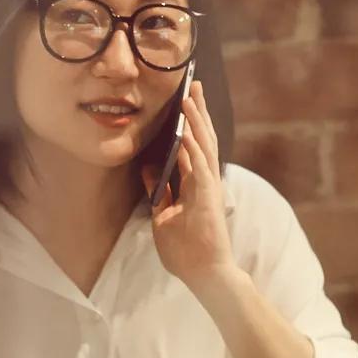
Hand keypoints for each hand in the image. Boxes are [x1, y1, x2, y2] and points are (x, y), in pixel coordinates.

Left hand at [142, 79, 235, 287]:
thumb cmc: (187, 249)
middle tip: (194, 84)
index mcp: (196, 183)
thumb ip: (160, 189)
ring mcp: (208, 188)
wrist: (204, 274)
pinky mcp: (207, 199)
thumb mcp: (164, 214)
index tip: (186, 98)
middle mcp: (205, 181)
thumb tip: (149, 168)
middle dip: (197, 111)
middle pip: (202, 138)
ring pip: (204, 147)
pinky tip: (186, 130)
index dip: (190, 121)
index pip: (194, 145)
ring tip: (189, 96)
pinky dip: (193, 148)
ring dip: (196, 121)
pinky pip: (200, 168)